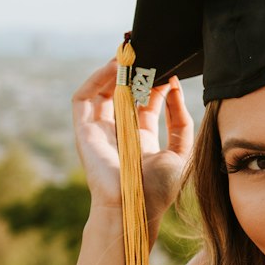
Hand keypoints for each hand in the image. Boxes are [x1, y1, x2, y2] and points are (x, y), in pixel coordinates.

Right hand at [71, 60, 194, 236]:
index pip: (146, 105)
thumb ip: (181, 122)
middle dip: (137, 76)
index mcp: (140, 141)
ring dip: (115, 73)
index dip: (157, 87)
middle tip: (150, 56)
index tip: (170, 71)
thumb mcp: (181, 153)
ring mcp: (100, 132)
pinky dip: (95, 80)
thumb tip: (175, 88)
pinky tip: (113, 68)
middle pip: (125, 96)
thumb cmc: (157, 190)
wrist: (134, 208)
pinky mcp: (84, 131)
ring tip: (131, 55)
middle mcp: (119, 134)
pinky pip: (84, 98)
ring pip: (103, 93)